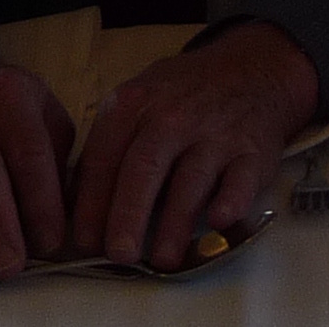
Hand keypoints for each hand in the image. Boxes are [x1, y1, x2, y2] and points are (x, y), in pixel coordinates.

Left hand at [69, 21, 317, 269]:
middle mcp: (174, 116)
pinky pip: (241, 179)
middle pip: (144, 168)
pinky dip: (231, 201)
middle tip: (119, 254)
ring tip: (162, 260)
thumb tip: (76, 204)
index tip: (86, 240)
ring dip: (175, 223)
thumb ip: (109, 145)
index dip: (92, 203)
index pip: (105, 158)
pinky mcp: (252, 151)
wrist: (250, 70)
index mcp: (134, 104)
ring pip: (191, 179)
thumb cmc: (182, 97)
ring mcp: (216, 133)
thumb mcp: (138, 100)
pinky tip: (218, 221)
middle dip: (128, 215)